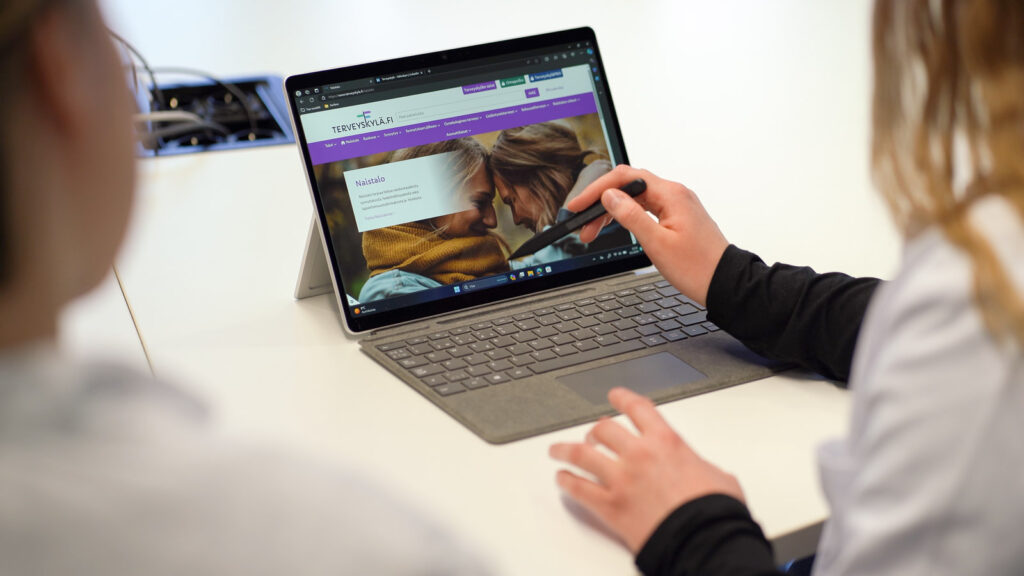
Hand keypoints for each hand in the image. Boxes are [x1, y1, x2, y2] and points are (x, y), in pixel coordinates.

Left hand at [549, 387, 744, 553]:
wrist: (703, 539)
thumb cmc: (714, 510)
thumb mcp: (717, 476)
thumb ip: (700, 467)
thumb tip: (704, 474)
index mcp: (666, 441)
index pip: (638, 408)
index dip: (623, 398)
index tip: (615, 395)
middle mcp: (639, 454)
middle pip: (604, 429)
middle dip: (595, 430)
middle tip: (592, 434)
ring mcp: (621, 479)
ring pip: (582, 454)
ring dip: (566, 450)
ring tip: (557, 450)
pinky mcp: (610, 505)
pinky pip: (579, 488)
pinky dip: (567, 482)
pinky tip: (562, 479)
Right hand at [566, 164, 727, 305]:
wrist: (725, 283)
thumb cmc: (698, 268)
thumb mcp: (658, 244)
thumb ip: (631, 216)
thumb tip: (610, 196)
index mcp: (672, 195)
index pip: (625, 177)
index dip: (597, 189)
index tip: (579, 204)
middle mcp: (675, 195)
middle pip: (628, 186)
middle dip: (600, 202)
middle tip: (582, 224)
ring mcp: (676, 205)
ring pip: (634, 198)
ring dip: (611, 212)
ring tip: (592, 232)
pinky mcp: (676, 217)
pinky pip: (645, 208)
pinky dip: (626, 216)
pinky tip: (615, 227)